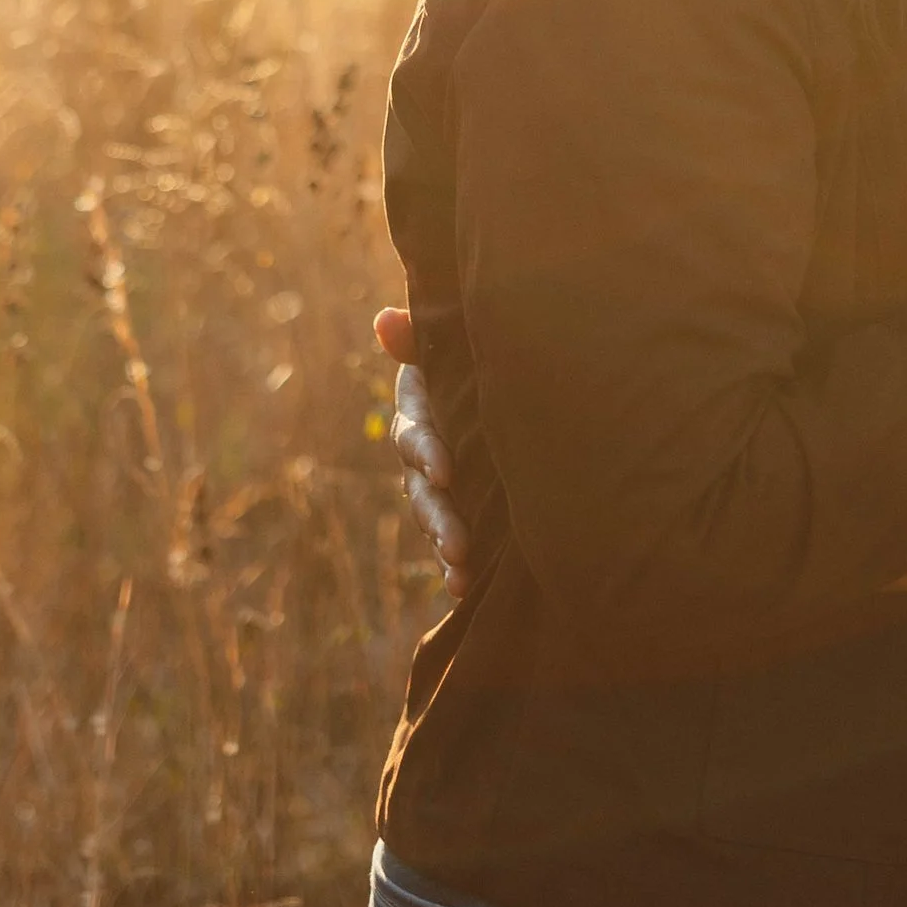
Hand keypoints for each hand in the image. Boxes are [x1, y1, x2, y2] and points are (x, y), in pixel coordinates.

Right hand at [372, 305, 474, 594]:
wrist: (520, 392)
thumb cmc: (483, 357)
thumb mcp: (458, 349)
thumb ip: (424, 340)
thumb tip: (385, 321)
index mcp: (421, 406)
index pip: (413, 430)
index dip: (425, 449)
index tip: (444, 469)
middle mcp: (424, 447)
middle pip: (418, 485)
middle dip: (436, 514)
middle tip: (456, 539)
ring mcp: (440, 483)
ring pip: (430, 516)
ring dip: (442, 542)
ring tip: (460, 568)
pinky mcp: (460, 509)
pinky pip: (448, 541)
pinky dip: (452, 565)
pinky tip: (463, 586)